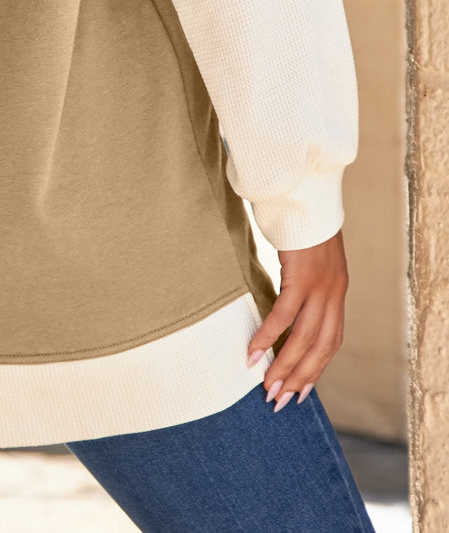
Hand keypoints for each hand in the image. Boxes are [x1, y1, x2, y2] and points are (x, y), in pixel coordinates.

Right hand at [245, 230, 347, 412]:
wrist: (307, 191)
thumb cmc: (302, 220)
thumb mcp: (312, 256)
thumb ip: (306, 280)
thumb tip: (286, 300)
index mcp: (337, 291)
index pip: (331, 341)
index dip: (316, 369)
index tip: (300, 391)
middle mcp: (334, 293)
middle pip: (320, 348)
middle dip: (299, 378)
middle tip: (278, 400)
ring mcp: (320, 286)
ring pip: (304, 339)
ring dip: (284, 367)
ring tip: (266, 386)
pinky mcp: (301, 276)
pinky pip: (284, 315)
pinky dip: (268, 337)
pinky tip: (253, 352)